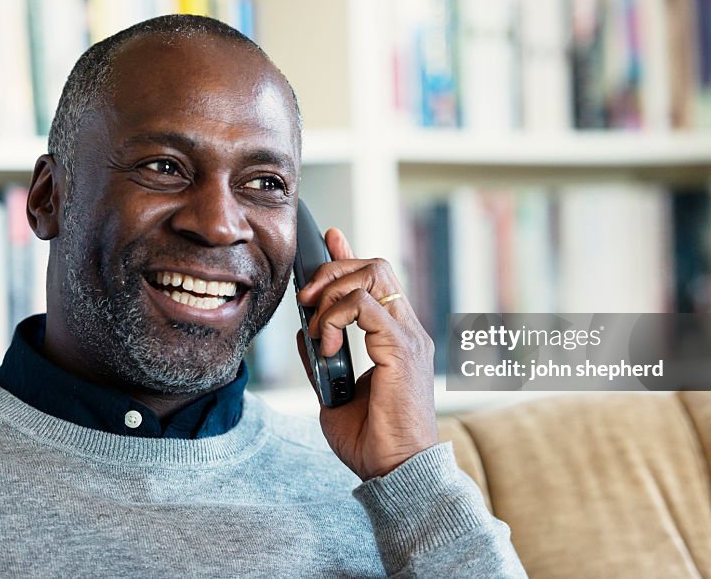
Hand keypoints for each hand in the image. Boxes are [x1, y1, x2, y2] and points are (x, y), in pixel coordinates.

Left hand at [295, 228, 437, 480]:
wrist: (395, 472)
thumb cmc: (373, 442)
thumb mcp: (333, 394)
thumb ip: (321, 360)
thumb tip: (303, 333)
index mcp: (396, 338)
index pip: (377, 279)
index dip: (350, 255)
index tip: (329, 238)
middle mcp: (407, 330)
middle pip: (374, 266)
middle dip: (332, 270)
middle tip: (305, 299)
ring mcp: (408, 337)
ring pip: (372, 275)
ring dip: (332, 293)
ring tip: (316, 326)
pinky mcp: (400, 349)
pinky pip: (364, 306)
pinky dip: (336, 318)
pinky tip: (328, 345)